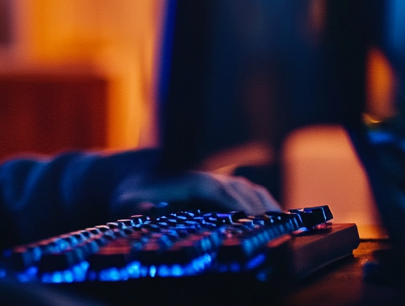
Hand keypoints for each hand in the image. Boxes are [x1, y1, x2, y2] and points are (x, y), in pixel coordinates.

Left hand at [110, 170, 279, 217]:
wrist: (132, 175)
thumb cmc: (130, 193)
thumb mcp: (124, 202)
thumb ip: (136, 206)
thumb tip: (149, 209)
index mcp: (184, 178)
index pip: (215, 189)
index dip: (233, 203)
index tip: (249, 219)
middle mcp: (203, 174)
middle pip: (236, 189)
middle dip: (255, 209)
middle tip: (272, 231)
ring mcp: (213, 177)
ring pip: (245, 187)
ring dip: (263, 205)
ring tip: (279, 225)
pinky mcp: (219, 184)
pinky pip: (245, 190)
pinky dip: (261, 201)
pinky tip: (274, 216)